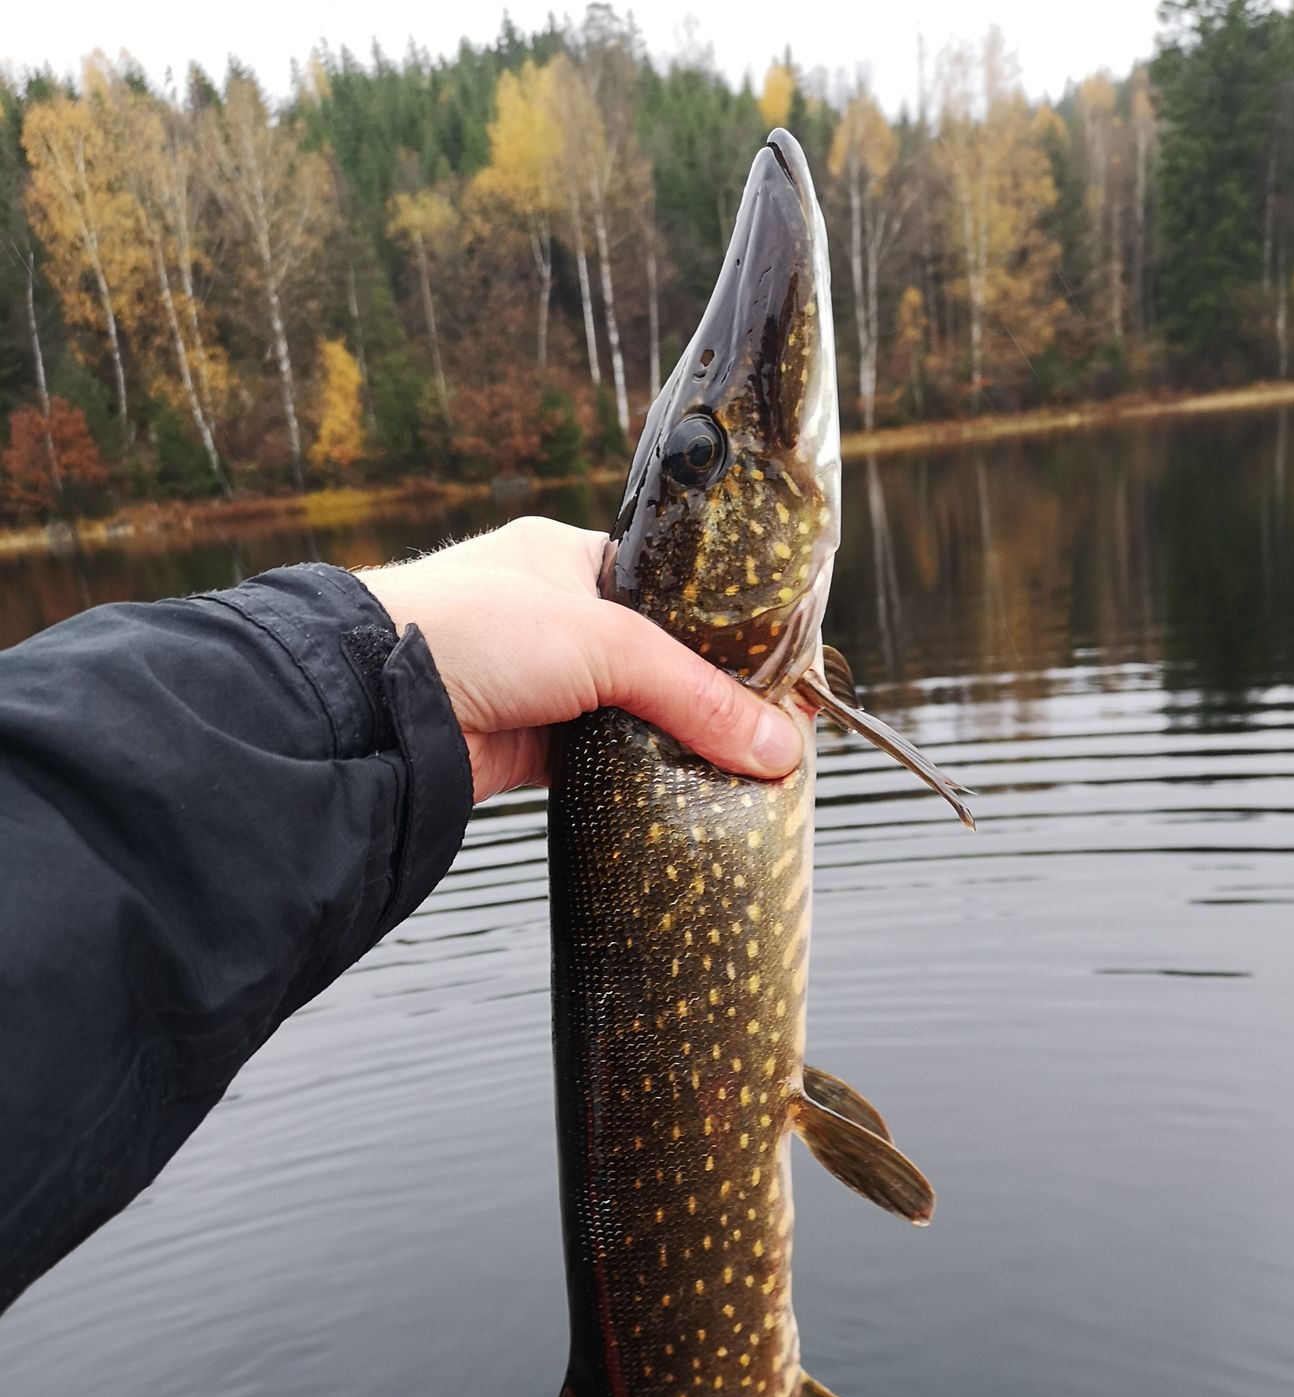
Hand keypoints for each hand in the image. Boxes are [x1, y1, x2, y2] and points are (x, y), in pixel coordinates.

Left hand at [358, 519, 804, 803]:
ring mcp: (538, 687)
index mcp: (569, 561)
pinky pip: (598, 767)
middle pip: (655, 664)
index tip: (776, 674)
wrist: (373, 707)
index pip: (668, 592)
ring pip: (629, 718)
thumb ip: (696, 695)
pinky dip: (634, 781)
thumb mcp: (605, 645)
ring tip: (739, 770)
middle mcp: (553, 619)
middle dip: (703, 700)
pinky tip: (681, 796)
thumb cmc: (467, 632)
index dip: (722, 633)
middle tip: (767, 733)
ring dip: (670, 744)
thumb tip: (779, 747)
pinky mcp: (523, 749)